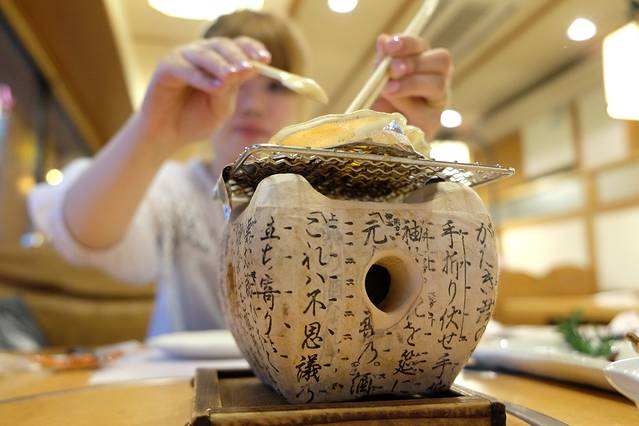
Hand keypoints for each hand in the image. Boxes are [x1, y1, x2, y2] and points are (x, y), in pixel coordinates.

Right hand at [137, 36, 270, 152]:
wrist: (167, 135)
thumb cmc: (194, 120)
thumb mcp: (220, 108)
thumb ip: (231, 89)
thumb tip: (249, 69)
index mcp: (218, 61)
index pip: (237, 46)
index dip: (251, 48)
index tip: (266, 58)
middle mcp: (200, 54)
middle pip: (221, 45)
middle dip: (237, 56)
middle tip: (247, 68)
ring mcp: (182, 58)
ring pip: (204, 54)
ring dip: (220, 64)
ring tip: (232, 75)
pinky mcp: (166, 67)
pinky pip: (184, 68)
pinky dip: (200, 77)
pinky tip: (214, 87)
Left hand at [372, 34, 451, 139]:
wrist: (381, 135)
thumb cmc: (382, 103)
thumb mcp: (379, 80)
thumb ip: (382, 62)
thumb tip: (383, 39)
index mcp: (424, 64)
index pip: (424, 47)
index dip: (408, 43)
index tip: (389, 45)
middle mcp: (437, 80)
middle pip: (441, 61)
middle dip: (414, 63)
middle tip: (392, 70)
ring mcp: (438, 102)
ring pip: (438, 84)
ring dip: (410, 84)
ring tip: (388, 90)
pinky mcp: (433, 123)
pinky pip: (425, 111)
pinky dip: (406, 107)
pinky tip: (392, 110)